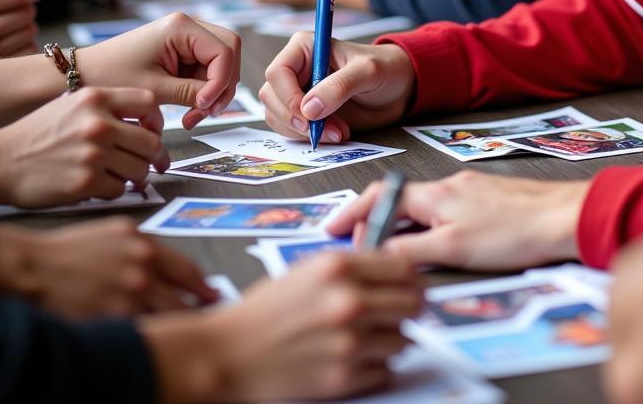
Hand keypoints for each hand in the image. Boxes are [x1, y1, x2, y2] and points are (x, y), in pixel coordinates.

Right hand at [0, 86, 168, 207]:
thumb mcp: (71, 105)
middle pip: (151, 141)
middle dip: (153, 155)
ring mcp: (93, 153)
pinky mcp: (85, 182)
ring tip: (120, 175)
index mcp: (95, 98)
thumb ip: (108, 109)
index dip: (155, 119)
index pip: (149, 101)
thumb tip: (147, 125)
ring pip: (140, 168)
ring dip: (135, 176)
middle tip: (150, 163)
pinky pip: (120, 189)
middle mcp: (97, 123)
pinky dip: (114, 190)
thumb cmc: (36, 135)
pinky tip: (99, 185)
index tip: (152, 131)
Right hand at [0, 217, 217, 318]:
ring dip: (175, 328)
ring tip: (183, 339)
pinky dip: (148, 339)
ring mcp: (127, 294)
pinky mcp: (110, 318)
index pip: (186, 269)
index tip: (212, 295)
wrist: (33, 267)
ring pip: (164, 318)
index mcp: (144, 244)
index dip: (202, 286)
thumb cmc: (70, 249)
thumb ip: (143, 247)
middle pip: (180, 298)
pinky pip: (139, 332)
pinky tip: (151, 345)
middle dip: (194, 311)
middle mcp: (142, 267)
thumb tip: (168, 268)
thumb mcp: (114, 233)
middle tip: (206, 321)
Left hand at [78, 13, 240, 128]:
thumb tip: (215, 101)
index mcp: (181, 27)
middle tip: (207, 110)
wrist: (84, 73)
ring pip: (222, 62)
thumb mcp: (154, 88)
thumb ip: (190, 93)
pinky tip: (190, 108)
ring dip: (215, 91)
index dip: (221, 81)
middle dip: (224, 84)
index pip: (224, 51)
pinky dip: (204, 91)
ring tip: (194, 115)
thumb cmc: (112, 75)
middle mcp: (188, 26)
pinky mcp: (182, 51)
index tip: (204, 105)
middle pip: (230, 50)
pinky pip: (207, 69)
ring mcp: (186, 38)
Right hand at [141, 251, 421, 402]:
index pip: (403, 265)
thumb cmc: (263, 312)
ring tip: (367, 336)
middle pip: (413, 302)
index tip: (407, 280)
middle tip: (395, 310)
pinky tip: (354, 357)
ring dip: (391, 338)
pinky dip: (376, 366)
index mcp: (338, 268)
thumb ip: (352, 266)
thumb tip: (392, 268)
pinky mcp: (344, 378)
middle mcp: (349, 301)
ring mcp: (350, 342)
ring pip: (403, 339)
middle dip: (408, 306)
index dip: (409, 273)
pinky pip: (385, 370)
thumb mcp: (307, 269)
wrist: (229, 354)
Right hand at [260, 32, 415, 141]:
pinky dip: (308, 137)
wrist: (398, 89)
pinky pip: (290, 129)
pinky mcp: (304, 112)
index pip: (278, 72)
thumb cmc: (384, 68)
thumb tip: (309, 109)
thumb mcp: (368, 71)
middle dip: (296, 119)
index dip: (288, 97)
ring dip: (303, 131)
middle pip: (271, 97)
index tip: (309, 116)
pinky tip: (335, 133)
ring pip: (277, 116)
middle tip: (328, 131)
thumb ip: (340, 86)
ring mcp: (298, 91)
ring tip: (338, 131)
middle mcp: (296, 68)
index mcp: (305, 47)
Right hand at [328, 171, 586, 269]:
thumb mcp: (454, 250)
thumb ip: (412, 251)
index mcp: (434, 194)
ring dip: (403, 224)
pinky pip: (447, 209)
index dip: (352, 213)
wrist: (565, 217)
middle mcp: (448, 185)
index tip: (333, 229)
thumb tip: (379, 255)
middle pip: (399, 200)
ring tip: (395, 249)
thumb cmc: (515, 230)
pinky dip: (430, 224)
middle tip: (359, 244)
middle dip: (375, 220)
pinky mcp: (489, 199)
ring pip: (424, 206)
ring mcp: (470, 190)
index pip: (379, 197)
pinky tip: (441, 242)